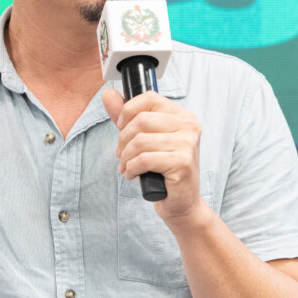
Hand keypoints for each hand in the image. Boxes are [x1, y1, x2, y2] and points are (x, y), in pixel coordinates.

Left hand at [102, 87, 203, 225]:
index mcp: (182, 115)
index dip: (127, 110)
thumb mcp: (144, 138)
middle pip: (141, 120)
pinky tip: (132, 174)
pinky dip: (131, 168)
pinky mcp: (182, 162)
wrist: (182, 202)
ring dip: (125, 157)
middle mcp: (188, 125)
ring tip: (126, 167)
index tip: (121, 126)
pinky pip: (144, 159)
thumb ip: (127, 116)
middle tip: (121, 154)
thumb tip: (108, 94)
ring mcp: (187, 143)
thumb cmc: (163, 170)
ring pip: (140, 141)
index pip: (149, 97)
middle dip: (123, 140)